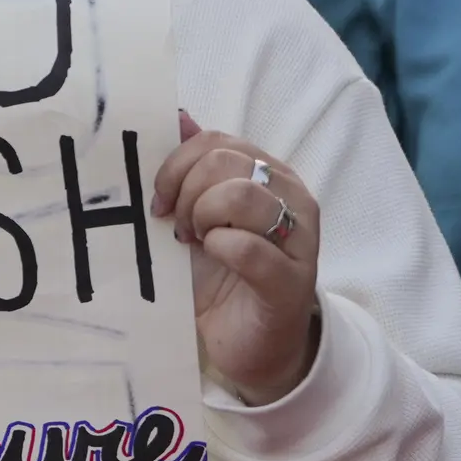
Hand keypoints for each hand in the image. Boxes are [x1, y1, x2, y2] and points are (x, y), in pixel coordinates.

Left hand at [153, 112, 321, 405]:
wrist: (251, 345)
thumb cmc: (223, 276)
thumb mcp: (198, 215)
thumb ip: (192, 168)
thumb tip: (177, 115)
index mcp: (269, 174)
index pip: (216, 141)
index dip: (175, 167)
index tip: (160, 203)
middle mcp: (293, 196)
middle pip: (225, 162)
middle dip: (186, 194)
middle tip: (181, 229)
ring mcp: (300, 238)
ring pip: (240, 196)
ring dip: (202, 220)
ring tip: (197, 244)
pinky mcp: (292, 281)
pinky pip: (249, 248)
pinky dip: (219, 250)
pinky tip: (214, 259)